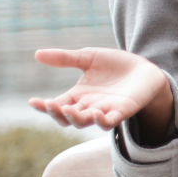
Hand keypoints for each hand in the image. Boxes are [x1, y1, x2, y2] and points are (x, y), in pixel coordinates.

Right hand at [29, 48, 172, 135]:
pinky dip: (101, 121)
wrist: (144, 69)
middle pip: (67, 118)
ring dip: (75, 118)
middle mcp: (88, 106)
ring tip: (68, 109)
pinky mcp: (122, 111)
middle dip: (57, 113)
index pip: (57, 105)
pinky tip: (96, 113)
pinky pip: (109, 122)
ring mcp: (105, 111)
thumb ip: (66, 58)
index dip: (44, 106)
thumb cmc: (115, 65)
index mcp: (78, 95)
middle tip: (50, 104)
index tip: (33, 101)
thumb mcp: (89, 58)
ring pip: (85, 122)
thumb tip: (37, 54)